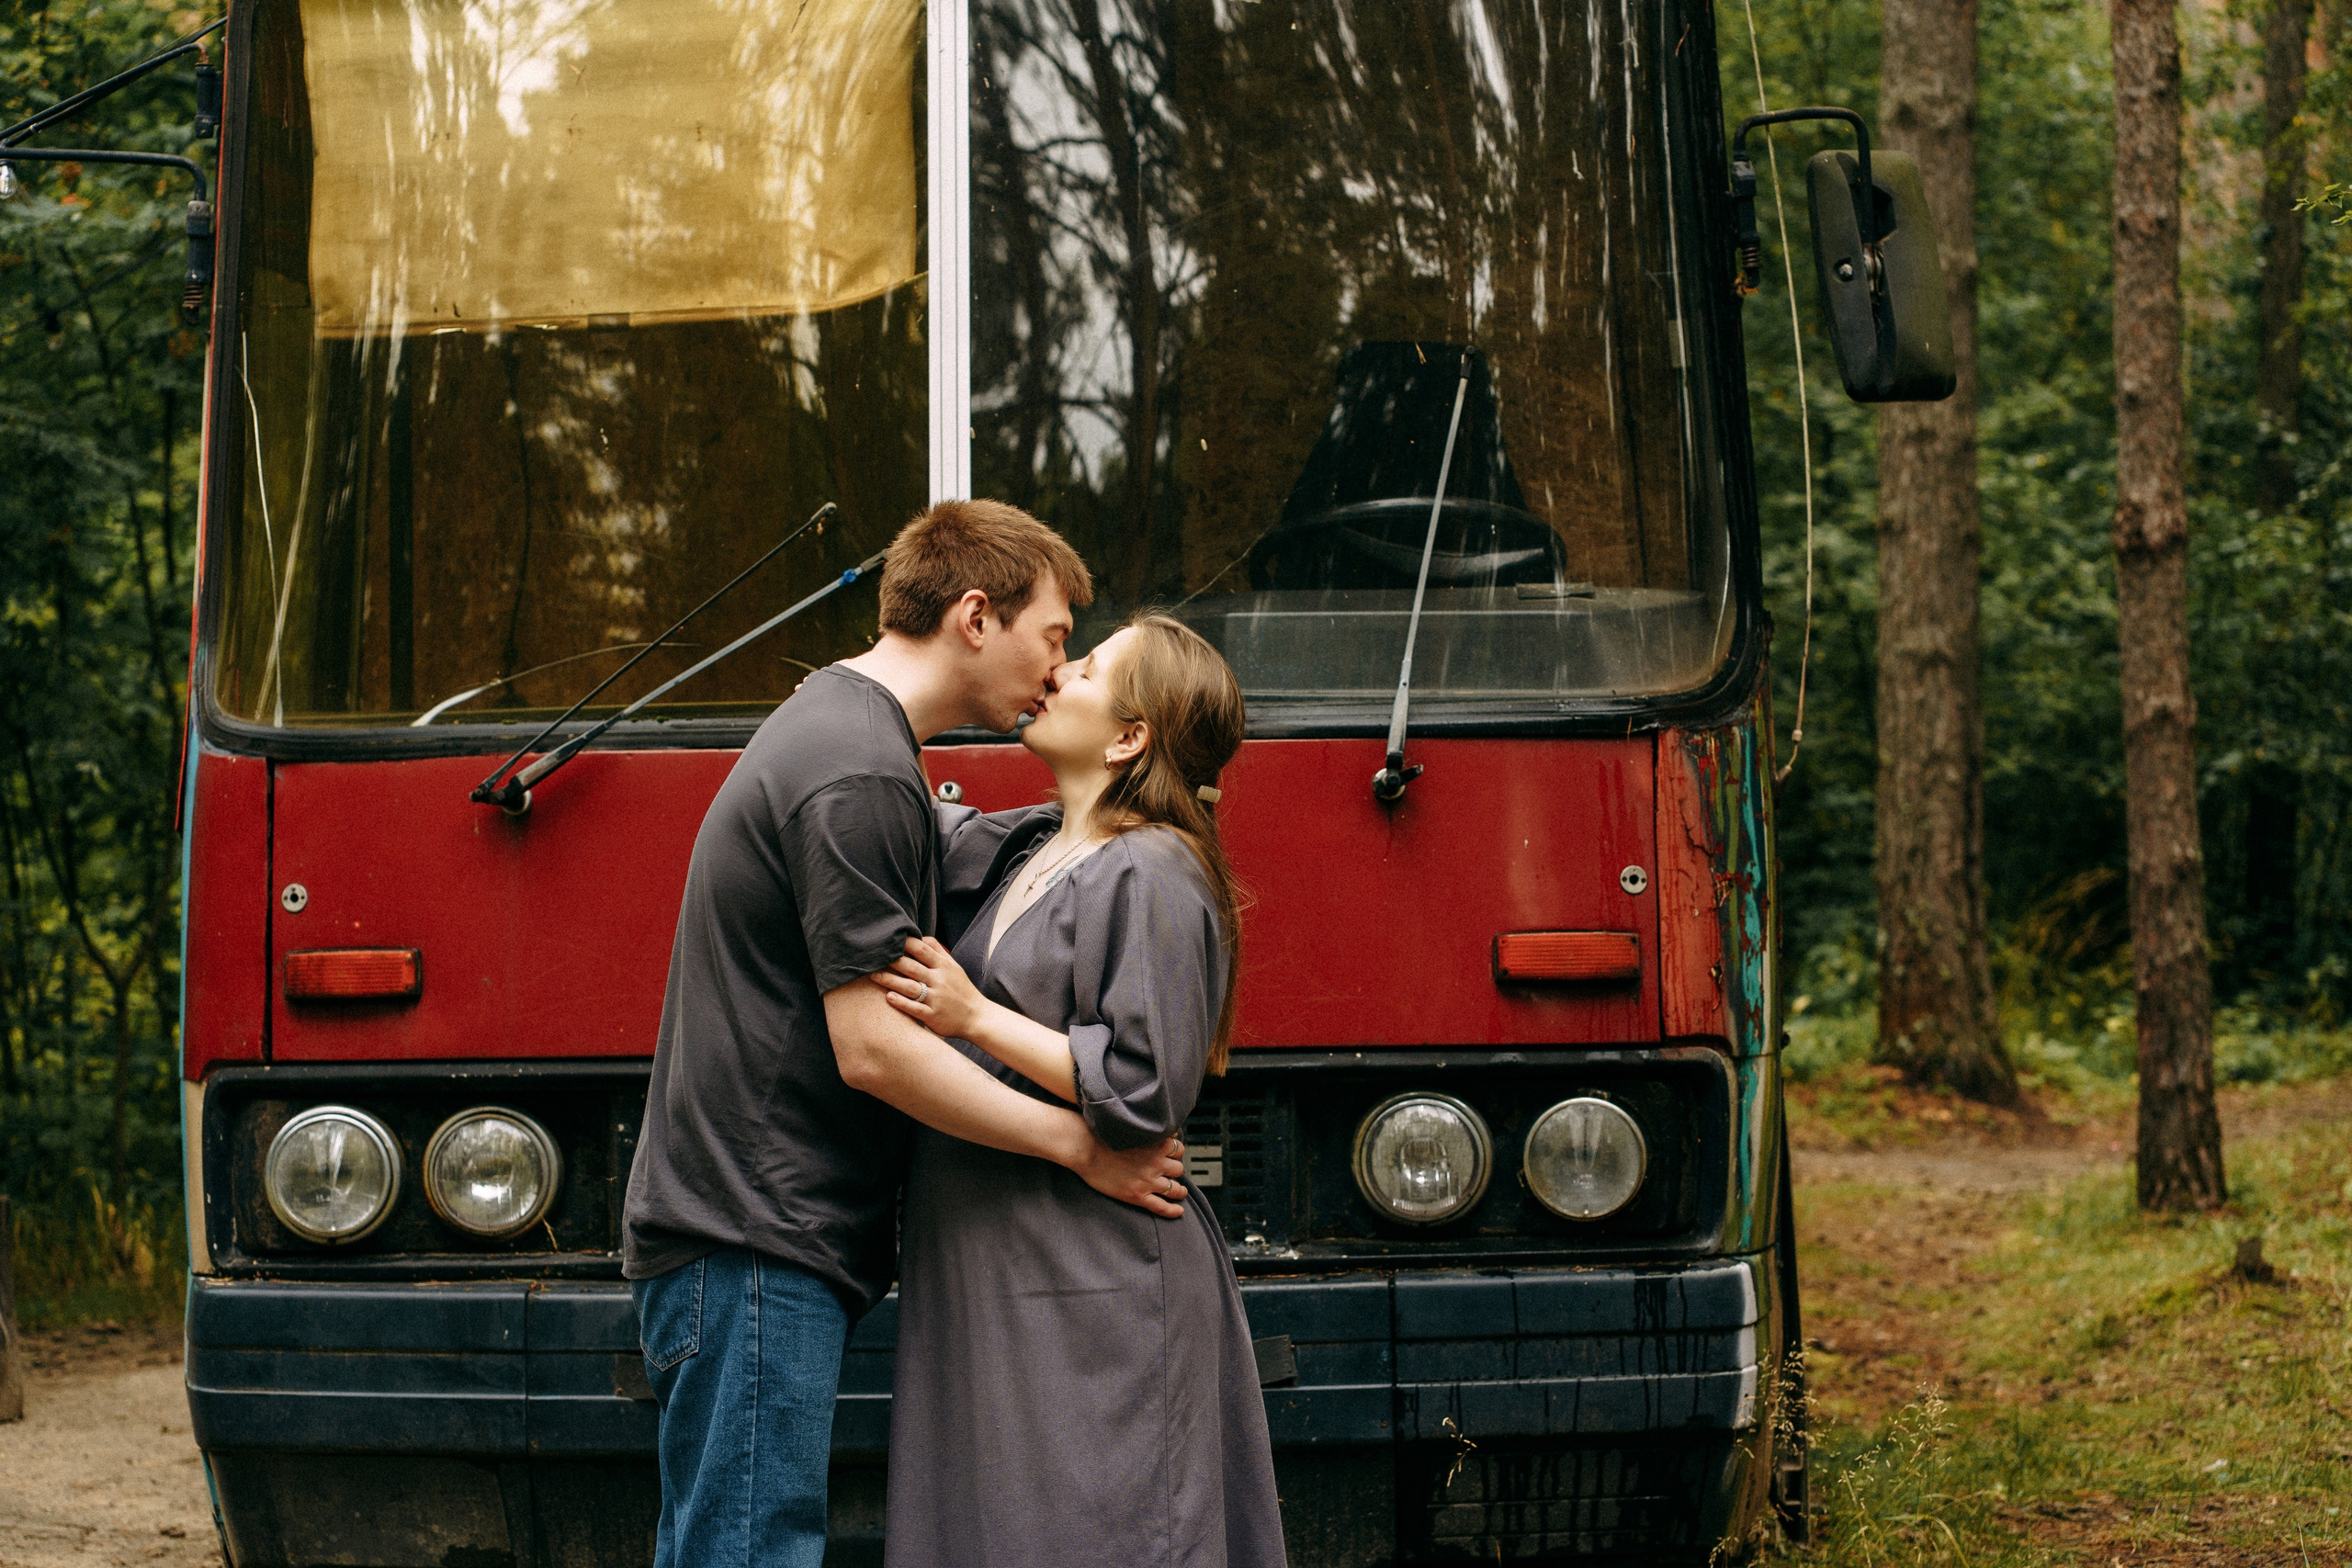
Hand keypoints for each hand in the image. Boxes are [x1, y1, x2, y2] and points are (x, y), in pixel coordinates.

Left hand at [871, 936, 984, 1039]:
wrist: (977, 1017)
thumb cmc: (961, 990)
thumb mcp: (954, 967)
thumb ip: (937, 951)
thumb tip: (920, 937)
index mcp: (944, 967)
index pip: (922, 950)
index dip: (904, 943)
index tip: (888, 940)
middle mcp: (939, 981)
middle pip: (912, 967)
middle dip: (891, 961)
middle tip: (873, 957)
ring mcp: (936, 999)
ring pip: (910, 987)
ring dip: (890, 980)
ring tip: (874, 976)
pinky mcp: (933, 1016)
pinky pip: (915, 1008)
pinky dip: (901, 1002)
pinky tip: (888, 997)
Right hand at [1072, 1134, 1187, 1217]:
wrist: (1085, 1147)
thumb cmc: (1104, 1134)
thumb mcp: (1133, 1127)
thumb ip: (1153, 1132)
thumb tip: (1168, 1135)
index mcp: (1157, 1144)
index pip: (1178, 1149)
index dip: (1175, 1153)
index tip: (1172, 1156)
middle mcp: (1156, 1163)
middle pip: (1178, 1169)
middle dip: (1175, 1170)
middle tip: (1170, 1173)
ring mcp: (1148, 1181)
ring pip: (1175, 1188)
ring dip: (1179, 1190)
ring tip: (1180, 1192)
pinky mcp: (1137, 1195)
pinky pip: (1162, 1206)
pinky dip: (1173, 1211)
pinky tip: (1178, 1212)